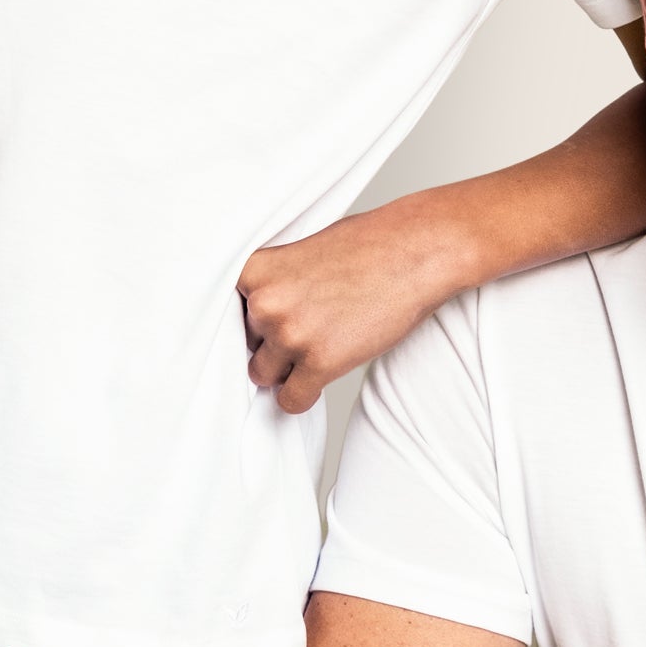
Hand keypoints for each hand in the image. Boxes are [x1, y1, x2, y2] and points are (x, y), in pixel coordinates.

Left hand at [238, 205, 454, 415]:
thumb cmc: (367, 246)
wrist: (416, 251)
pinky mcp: (320, 362)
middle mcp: (265, 303)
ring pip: (264, 375)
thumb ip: (273, 282)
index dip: (254, 319)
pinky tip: (320, 377)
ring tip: (320, 347)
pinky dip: (302, 396)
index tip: (273, 320)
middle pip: (246, 345)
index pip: (229, 313)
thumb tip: (256, 317)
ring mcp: (291, 335)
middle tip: (310, 327)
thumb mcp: (302, 251)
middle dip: (272, 343)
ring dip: (286, 370)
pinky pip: (290, 401)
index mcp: (254, 271)